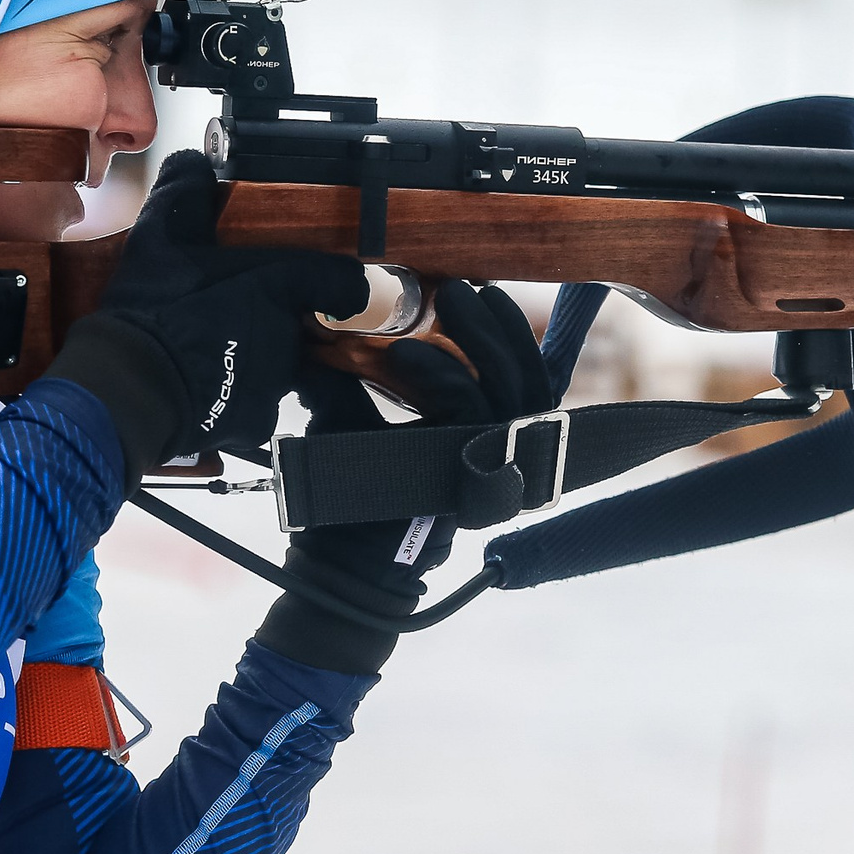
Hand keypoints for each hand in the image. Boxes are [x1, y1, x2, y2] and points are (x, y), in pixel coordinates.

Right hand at [45, 151, 366, 473]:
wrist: (130, 384)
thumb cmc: (150, 309)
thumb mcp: (159, 237)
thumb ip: (185, 194)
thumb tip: (193, 163)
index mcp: (277, 284)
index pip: (341, 282)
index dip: (342, 285)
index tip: (336, 290)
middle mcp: (287, 333)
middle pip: (303, 324)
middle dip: (278, 319)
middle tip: (232, 313)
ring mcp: (275, 381)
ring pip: (278, 365)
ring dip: (254, 356)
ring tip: (209, 349)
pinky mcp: (256, 420)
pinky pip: (256, 404)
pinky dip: (236, 396)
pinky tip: (203, 382)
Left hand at [252, 280, 554, 675]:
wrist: (335, 564)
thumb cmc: (348, 497)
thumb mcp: (352, 421)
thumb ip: (355, 377)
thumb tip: (324, 326)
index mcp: (486, 439)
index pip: (524, 381)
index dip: (515, 336)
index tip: (487, 293)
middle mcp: (498, 456)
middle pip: (530, 382)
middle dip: (503, 328)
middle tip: (465, 288)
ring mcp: (489, 470)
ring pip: (513, 394)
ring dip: (482, 341)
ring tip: (450, 301)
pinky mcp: (466, 477)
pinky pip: (470, 415)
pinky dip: (442, 377)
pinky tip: (407, 354)